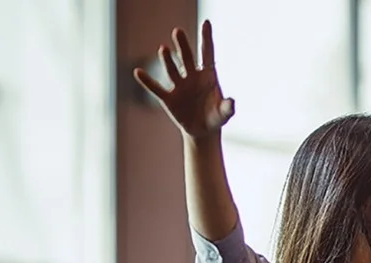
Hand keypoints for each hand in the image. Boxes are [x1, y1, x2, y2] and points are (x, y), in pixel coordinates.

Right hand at [133, 21, 234, 139]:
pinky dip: (147, 81)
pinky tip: (138, 72)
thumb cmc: (215, 117)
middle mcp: (192, 77)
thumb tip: (231, 102)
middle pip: (188, 58)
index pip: (207, 53)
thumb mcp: (224, 114)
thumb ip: (228, 108)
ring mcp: (179, 86)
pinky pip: (156, 88)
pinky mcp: (168, 99)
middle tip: (177, 31)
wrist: (203, 131)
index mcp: (208, 76)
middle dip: (183, 46)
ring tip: (163, 49)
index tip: (206, 23)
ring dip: (167, 60)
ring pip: (172, 70)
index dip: (207, 38)